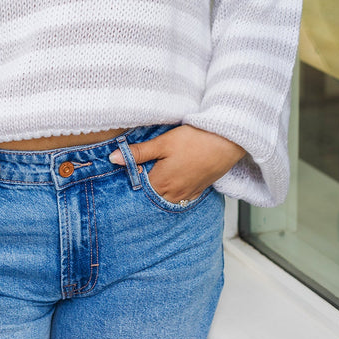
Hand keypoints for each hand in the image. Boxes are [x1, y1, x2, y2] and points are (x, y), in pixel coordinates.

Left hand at [109, 125, 244, 203]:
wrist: (226, 142)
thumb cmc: (194, 140)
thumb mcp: (162, 143)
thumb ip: (138, 153)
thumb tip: (113, 159)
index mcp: (161, 183)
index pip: (137, 189)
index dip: (130, 180)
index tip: (125, 171)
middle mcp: (173, 194)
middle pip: (151, 196)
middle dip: (143, 187)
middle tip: (138, 172)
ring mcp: (187, 194)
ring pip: (165, 198)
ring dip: (158, 190)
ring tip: (154, 175)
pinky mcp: (198, 190)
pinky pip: (180, 198)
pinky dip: (172, 192)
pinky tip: (171, 180)